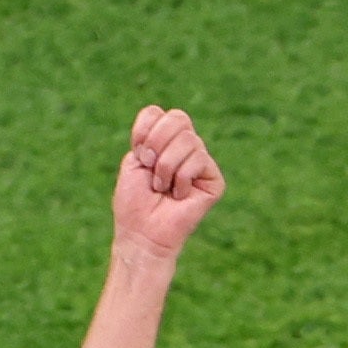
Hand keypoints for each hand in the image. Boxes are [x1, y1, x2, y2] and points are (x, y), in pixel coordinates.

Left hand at [113, 106, 222, 261]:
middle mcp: (185, 148)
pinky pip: (199, 160)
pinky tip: (178, 196)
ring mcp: (201, 162)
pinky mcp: (214, 179)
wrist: (142, 233)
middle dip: (156, 143)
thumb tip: (172, 120)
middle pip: (178, 118)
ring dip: (165, 167)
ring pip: (188, 140)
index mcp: (163, 142)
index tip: (138, 154)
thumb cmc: (134, 203)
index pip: (157, 113)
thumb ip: (150, 134)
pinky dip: (181, 179)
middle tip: (150, 169)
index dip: (145, 129)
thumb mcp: (134, 162)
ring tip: (162, 188)